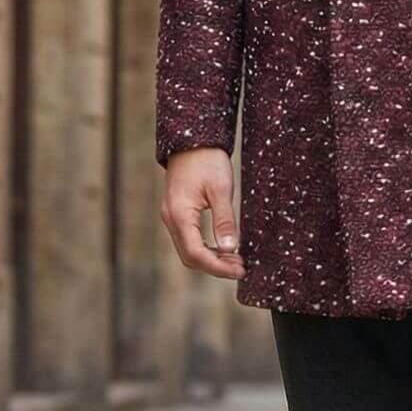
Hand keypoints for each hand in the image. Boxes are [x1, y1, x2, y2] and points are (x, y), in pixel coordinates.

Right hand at [160, 147, 246, 278]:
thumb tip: (230, 249)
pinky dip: (205, 248)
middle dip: (215, 266)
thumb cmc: (207, 160)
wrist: (192, 140)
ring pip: (188, 250)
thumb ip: (224, 220)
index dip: (218, 267)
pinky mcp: (176, 213)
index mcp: (179, 214)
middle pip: (190, 257)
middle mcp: (170, 219)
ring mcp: (171, 216)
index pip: (196, 253)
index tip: (240, 270)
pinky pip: (188, 239)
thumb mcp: (221, 189)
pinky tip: (223, 248)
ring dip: (210, 259)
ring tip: (236, 260)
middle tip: (240, 267)